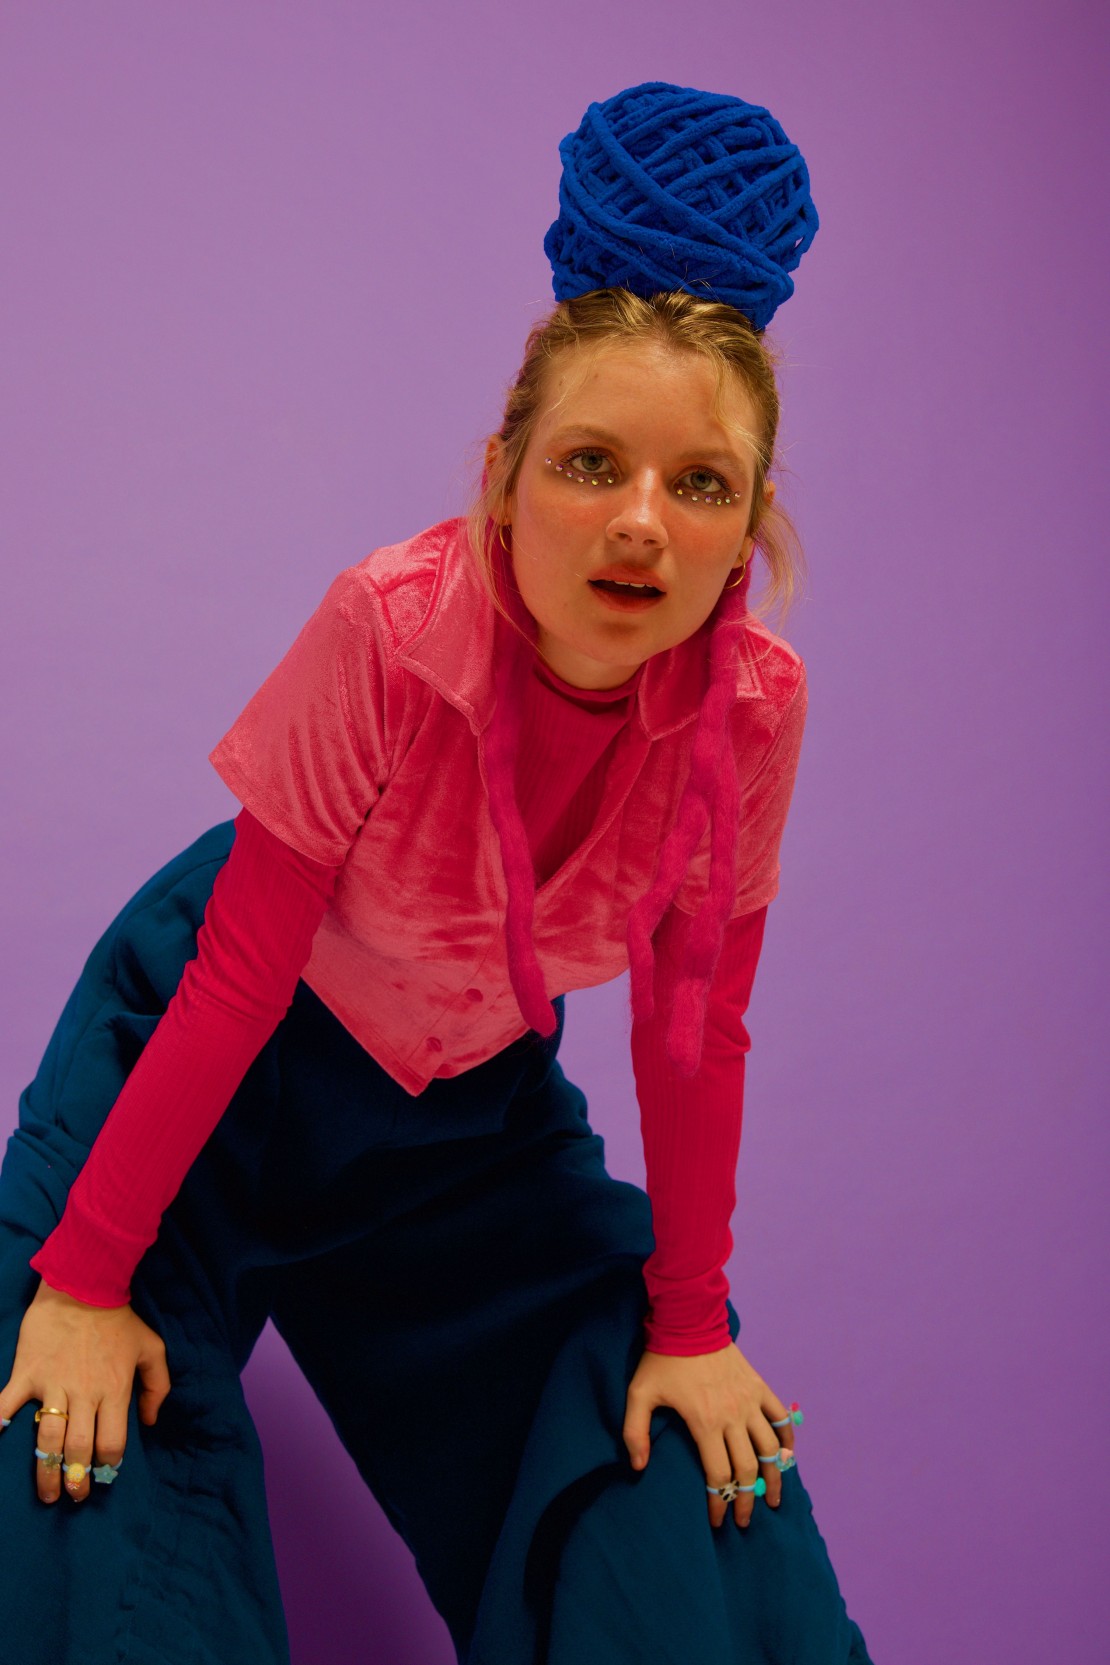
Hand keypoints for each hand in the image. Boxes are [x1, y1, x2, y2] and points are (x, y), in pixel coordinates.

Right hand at [0, 1277, 170, 1504]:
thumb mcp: (151, 1348)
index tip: (104, 1476)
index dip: (108, 1465)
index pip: (112, 1442)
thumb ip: (157, 1386)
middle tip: (74, 1496)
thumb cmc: (119, 1318)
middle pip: (78, 1448)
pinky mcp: (27, 1373)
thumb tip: (148, 1423)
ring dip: (45, 1471)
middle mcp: (84, 1393)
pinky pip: (6, 1403)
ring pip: (46, 1439)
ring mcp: (53, 1385)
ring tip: (47, 1493)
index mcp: (114, 1390)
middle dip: (76, 1479)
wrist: (84, 1283)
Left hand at [622, 1341, 795, 1529]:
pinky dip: (787, 1439)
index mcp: (705, 1423)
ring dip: (775, 1478)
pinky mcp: (759, 1387)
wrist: (689, 1319)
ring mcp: (749, 1401)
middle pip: (747, 1469)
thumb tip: (638, 1468)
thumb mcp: (639, 1394)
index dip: (719, 1502)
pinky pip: (780, 1418)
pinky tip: (788, 1456)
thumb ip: (635, 1432)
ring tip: (774, 1500)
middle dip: (747, 1500)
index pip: (718, 1475)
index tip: (718, 1521)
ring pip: (771, 1449)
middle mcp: (733, 1416)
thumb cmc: (663, 1359)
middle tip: (744, 1520)